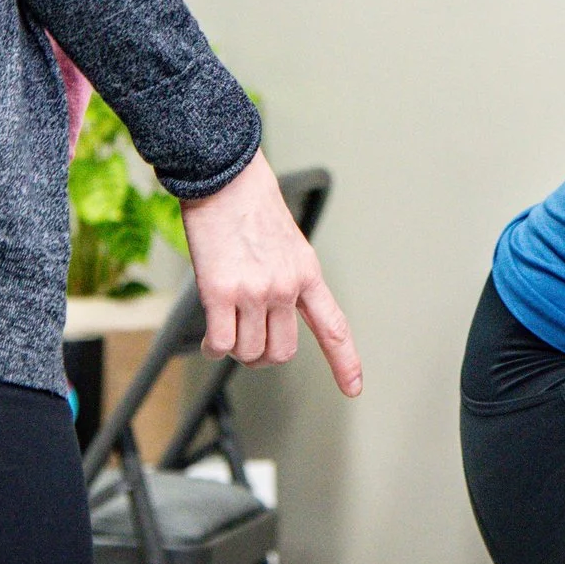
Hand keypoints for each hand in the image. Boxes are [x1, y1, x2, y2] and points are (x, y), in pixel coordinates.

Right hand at [177, 151, 361, 396]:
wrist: (225, 176)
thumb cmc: (250, 204)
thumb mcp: (287, 243)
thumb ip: (287, 280)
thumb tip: (273, 317)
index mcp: (307, 273)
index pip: (334, 327)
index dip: (346, 362)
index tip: (354, 387)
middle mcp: (285, 286)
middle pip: (283, 352)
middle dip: (263, 355)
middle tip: (249, 342)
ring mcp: (254, 291)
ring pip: (249, 352)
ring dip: (235, 349)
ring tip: (225, 330)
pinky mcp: (220, 292)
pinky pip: (221, 343)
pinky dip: (213, 347)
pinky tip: (210, 336)